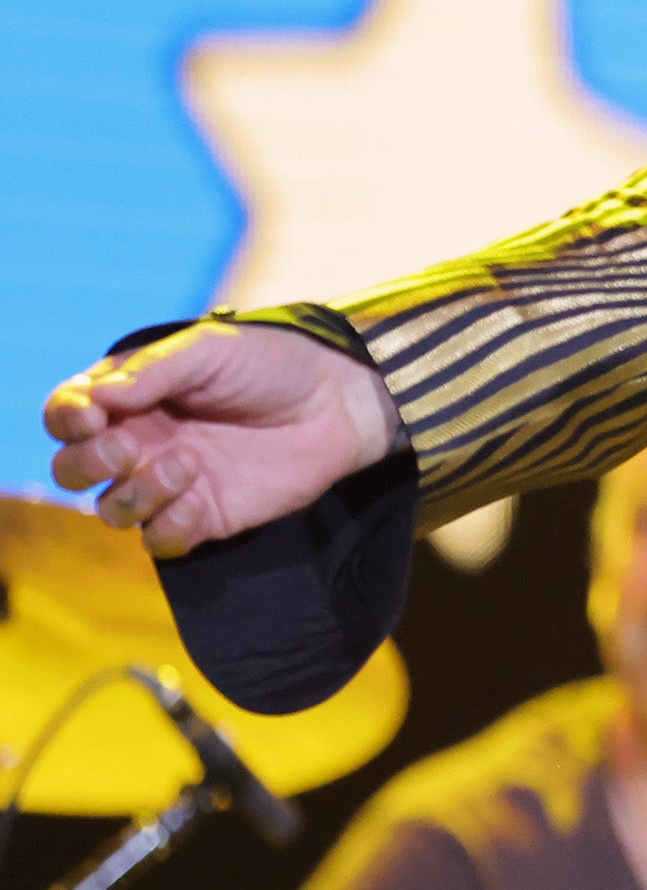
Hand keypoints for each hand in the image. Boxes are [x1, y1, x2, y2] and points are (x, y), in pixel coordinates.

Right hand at [41, 322, 398, 554]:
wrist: (337, 400)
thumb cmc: (272, 363)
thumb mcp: (210, 349)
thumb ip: (152, 370)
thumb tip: (99, 398)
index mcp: (130, 397)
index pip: (66, 415)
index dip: (65, 419)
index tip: (92, 416)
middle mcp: (140, 442)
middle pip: (73, 470)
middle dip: (88, 464)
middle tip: (128, 449)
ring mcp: (170, 483)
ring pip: (112, 511)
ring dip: (135, 495)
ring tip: (187, 465)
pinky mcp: (205, 516)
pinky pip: (160, 541)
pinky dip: (168, 527)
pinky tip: (199, 500)